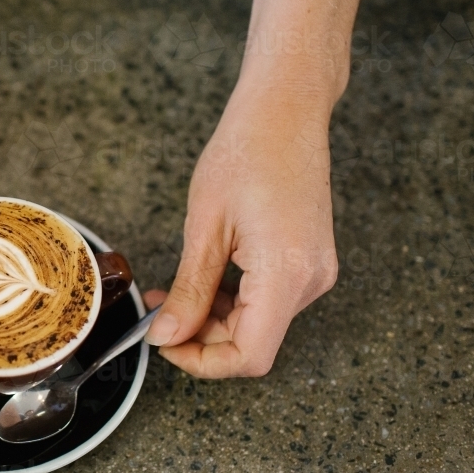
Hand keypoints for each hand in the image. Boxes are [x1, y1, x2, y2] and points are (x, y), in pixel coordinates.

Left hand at [144, 83, 338, 377]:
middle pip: (253, 342)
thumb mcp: (204, 227)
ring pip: (259, 324)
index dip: (202, 361)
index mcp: (286, 274)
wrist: (285, 111)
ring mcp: (315, 271)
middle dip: (200, 336)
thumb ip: (189, 290)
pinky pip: (268, 300)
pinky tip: (206, 277)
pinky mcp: (309, 260)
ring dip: (213, 317)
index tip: (165, 343)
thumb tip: (167, 336)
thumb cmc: (246, 152)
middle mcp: (310, 280)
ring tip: (174, 291)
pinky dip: (233, 300)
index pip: (250, 355)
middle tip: (159, 311)